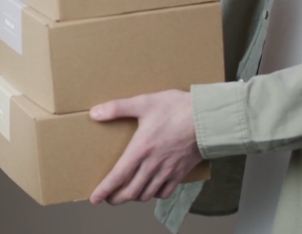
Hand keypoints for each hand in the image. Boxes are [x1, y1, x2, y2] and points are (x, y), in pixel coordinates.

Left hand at [89, 89, 202, 205]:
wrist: (207, 117)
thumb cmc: (176, 108)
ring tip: (127, 194)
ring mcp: (167, 171)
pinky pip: (165, 192)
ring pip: (147, 194)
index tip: (94, 198)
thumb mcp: (144, 102)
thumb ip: (117, 108)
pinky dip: (155, 195)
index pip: (117, 176)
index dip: (104, 190)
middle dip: (116, 199)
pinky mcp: (180, 172)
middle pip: (130, 192)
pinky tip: (151, 189)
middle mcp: (152, 165)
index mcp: (140, 149)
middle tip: (108, 198)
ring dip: (134, 197)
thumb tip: (94, 113)